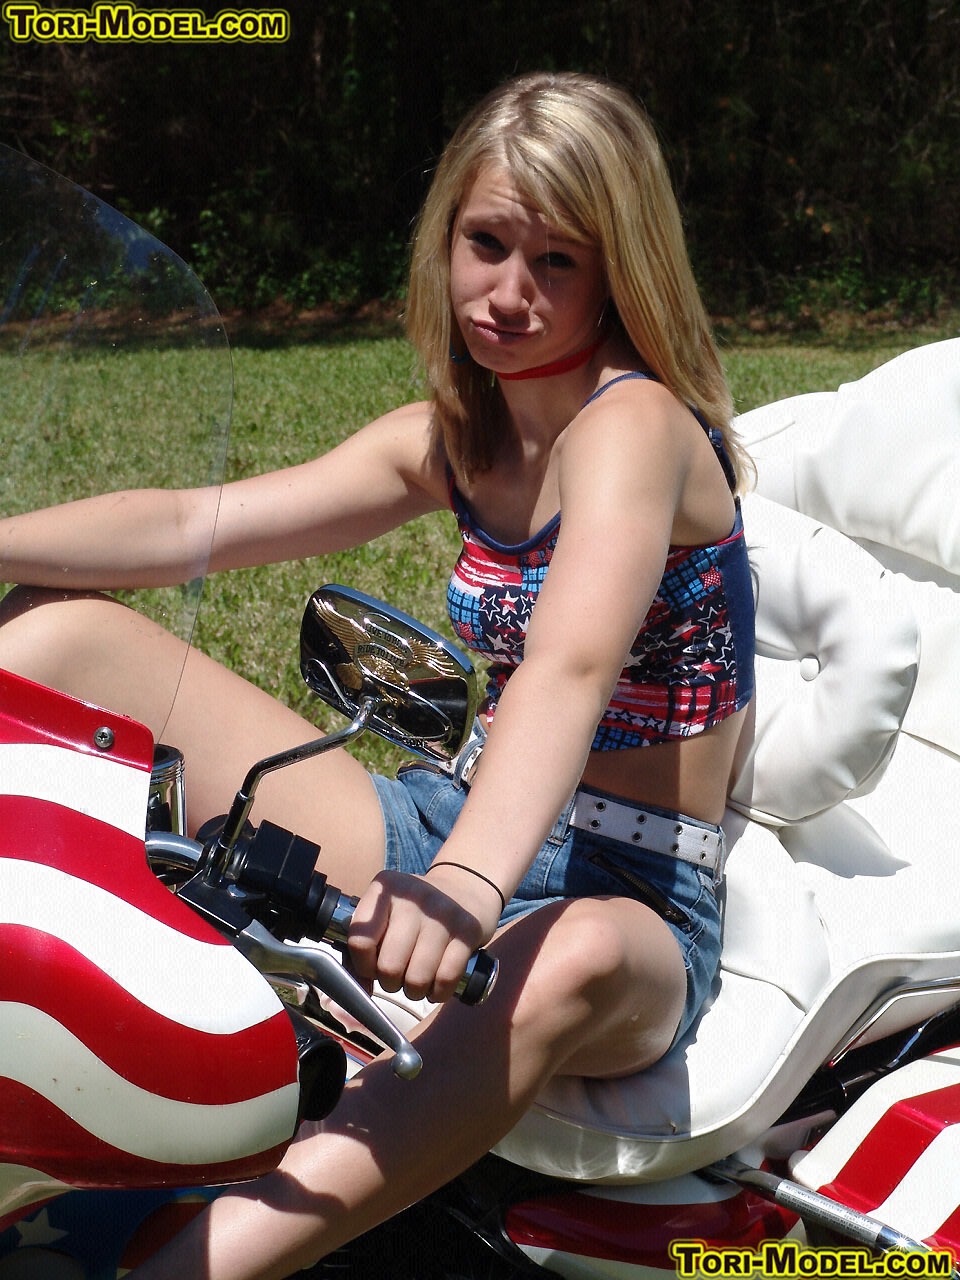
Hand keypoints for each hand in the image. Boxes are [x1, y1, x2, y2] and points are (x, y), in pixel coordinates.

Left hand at [347, 869, 497, 1003]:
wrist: (465, 888)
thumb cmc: (414, 912)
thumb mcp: (386, 914)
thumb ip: (365, 947)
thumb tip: (362, 990)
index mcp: (385, 888)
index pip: (360, 941)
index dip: (363, 966)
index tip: (371, 967)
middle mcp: (413, 897)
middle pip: (389, 965)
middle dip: (390, 982)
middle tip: (397, 976)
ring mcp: (443, 913)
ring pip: (418, 977)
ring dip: (414, 991)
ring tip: (416, 982)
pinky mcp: (468, 930)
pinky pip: (446, 978)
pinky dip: (439, 992)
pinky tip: (436, 987)